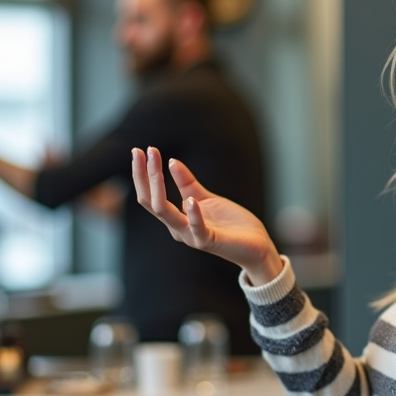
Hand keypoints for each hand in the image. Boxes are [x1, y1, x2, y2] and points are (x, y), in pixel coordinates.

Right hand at [130, 147, 282, 284]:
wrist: (255, 245)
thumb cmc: (231, 224)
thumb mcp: (206, 198)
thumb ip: (188, 183)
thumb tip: (171, 161)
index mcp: (175, 219)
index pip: (150, 195)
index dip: (143, 173)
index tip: (140, 150)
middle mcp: (178, 228)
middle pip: (152, 201)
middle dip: (145, 175)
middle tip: (141, 151)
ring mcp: (191, 236)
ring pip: (165, 213)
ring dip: (158, 186)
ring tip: (158, 161)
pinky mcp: (208, 241)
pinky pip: (196, 229)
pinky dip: (192, 214)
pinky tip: (190, 200)